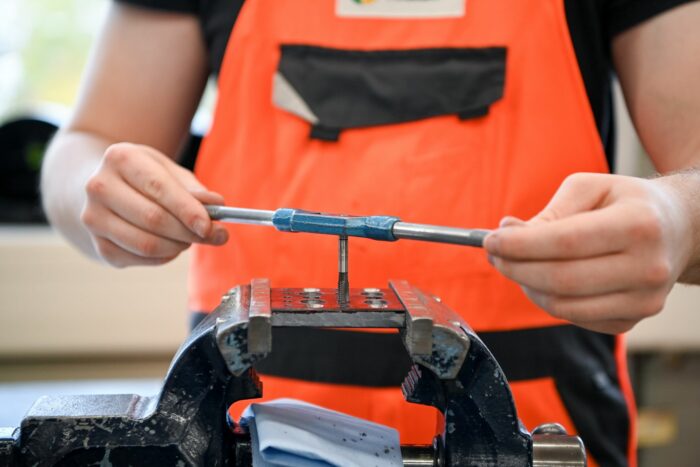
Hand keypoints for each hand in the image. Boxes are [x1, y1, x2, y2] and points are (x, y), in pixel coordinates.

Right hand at [80, 142, 227, 266]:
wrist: (104, 189)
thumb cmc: (145, 178)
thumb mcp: (169, 172)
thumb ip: (194, 189)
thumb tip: (216, 204)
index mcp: (120, 158)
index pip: (158, 187)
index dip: (187, 209)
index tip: (209, 225)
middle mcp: (100, 187)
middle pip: (153, 218)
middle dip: (189, 232)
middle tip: (214, 236)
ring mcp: (94, 218)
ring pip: (146, 244)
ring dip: (178, 246)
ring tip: (190, 238)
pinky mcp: (99, 245)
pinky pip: (141, 258)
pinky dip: (165, 256)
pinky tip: (170, 245)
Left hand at [483, 173, 692, 333]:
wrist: (679, 229)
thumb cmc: (627, 203)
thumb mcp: (591, 188)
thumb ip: (550, 212)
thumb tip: (507, 234)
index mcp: (638, 225)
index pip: (565, 242)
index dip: (520, 245)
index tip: (489, 241)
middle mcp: (647, 267)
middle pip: (561, 280)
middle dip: (515, 268)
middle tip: (493, 255)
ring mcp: (644, 300)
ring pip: (563, 305)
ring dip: (527, 286)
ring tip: (515, 265)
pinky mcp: (633, 320)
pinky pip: (574, 318)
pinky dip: (548, 300)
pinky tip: (542, 279)